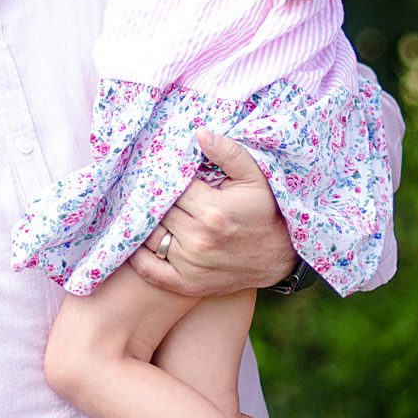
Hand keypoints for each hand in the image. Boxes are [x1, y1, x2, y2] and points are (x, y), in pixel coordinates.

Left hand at [128, 129, 295, 295]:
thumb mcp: (254, 177)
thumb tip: (199, 132)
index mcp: (213, 210)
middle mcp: (199, 239)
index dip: (165, 178)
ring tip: (146, 211)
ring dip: (146, 224)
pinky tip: (139, 241)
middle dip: (155, 199)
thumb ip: (228, 152)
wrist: (279, 257)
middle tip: (149, 189)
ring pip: (150, 236)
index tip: (163, 171)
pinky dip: (138, 256)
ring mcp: (192, 265)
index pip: (170, 187)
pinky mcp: (187, 284)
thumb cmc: (265, 212)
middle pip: (158, 211)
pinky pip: (149, 270)